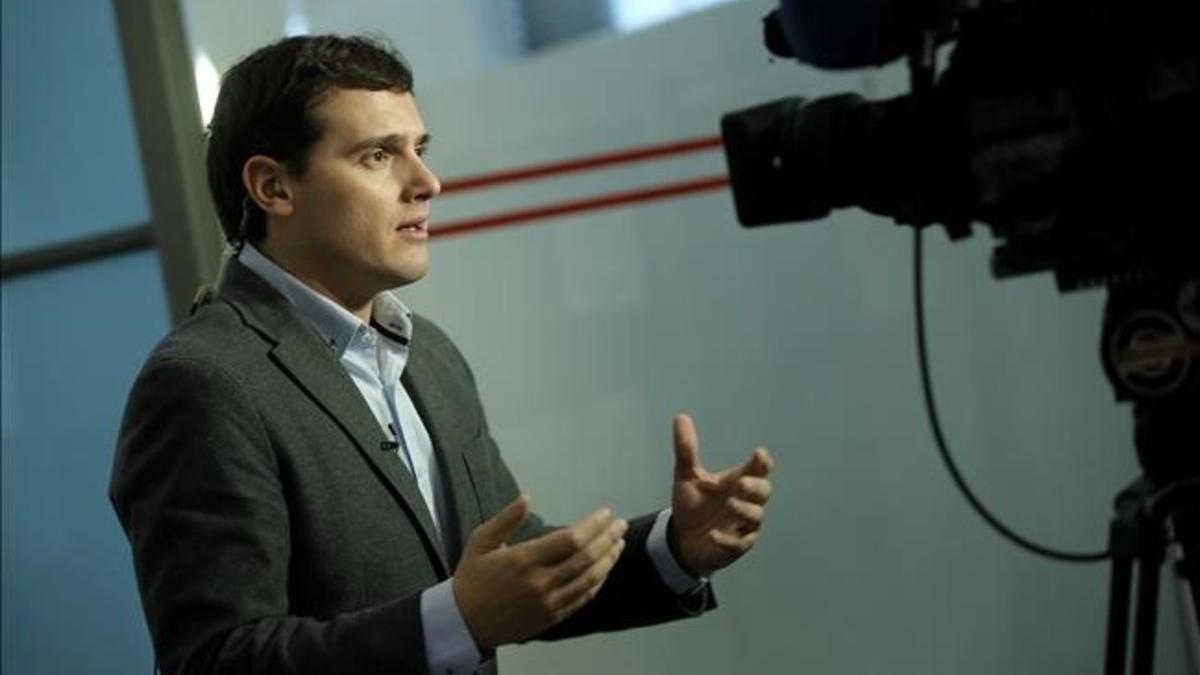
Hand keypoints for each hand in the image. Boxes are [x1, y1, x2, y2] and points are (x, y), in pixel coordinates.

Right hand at [452, 494, 627, 649]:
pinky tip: (605, 569)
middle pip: (585, 558)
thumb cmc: (473, 578)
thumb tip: (527, 496)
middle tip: (620, 524)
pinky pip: (582, 598)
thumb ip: (507, 519)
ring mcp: (548, 602)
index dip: (593, 525)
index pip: (570, 539)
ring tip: (619, 543)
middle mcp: (539, 582)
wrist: (465, 621)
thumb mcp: (481, 541)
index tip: (606, 513)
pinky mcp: (552, 617)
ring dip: (608, 559)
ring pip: (589, 579)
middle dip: (607, 538)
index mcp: (523, 560)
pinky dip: (598, 582)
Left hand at [669, 413, 773, 576]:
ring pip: (755, 517)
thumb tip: (680, 417)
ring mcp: (743, 524)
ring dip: (744, 510)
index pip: (760, 469)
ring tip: (730, 504)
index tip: (758, 454)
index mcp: (738, 481)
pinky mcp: (736, 545)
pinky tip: (713, 534)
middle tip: (741, 483)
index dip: (762, 463)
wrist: (682, 538)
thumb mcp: (686, 476)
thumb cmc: (692, 504)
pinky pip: (739, 543)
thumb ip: (686, 450)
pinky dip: (728, 539)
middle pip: (764, 492)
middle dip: (755, 487)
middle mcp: (746, 502)